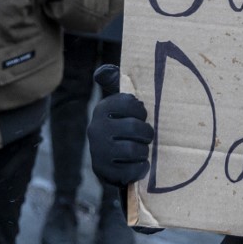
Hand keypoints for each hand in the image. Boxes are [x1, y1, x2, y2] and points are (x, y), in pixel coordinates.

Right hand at [88, 65, 155, 186]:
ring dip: (143, 150)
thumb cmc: (120, 125)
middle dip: (146, 133)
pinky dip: (141, 168)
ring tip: (142, 149)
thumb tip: (102, 71)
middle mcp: (96, 129)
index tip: (140, 115)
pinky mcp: (103, 172)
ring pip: (133, 150)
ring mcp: (98, 152)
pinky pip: (131, 171)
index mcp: (102, 109)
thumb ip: (114, 81)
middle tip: (146, 135)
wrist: (110, 161)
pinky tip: (141, 164)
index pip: (129, 103)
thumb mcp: (118, 102)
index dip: (141, 111)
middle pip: (134, 128)